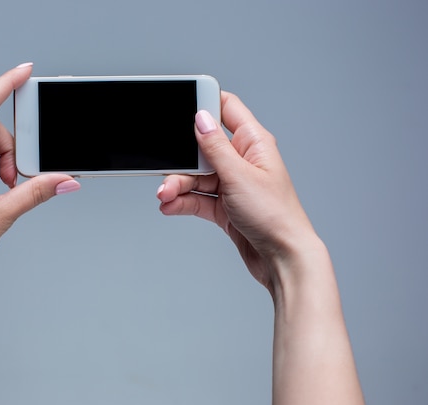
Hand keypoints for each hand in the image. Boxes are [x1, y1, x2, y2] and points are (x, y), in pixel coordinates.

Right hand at [157, 92, 315, 292]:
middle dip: (180, 161)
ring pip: (196, 177)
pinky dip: (182, 202)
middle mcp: (242, 161)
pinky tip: (170, 206)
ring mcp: (232, 184)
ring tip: (164, 197)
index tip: (180, 105)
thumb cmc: (274, 216)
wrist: (282, 258)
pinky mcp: (225, 207)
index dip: (204, 103)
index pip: (227, 109)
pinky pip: (197, 198)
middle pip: (201, 149)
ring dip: (177, 185)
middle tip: (165, 169)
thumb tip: (200, 118)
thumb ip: (215, 147)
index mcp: (253, 143)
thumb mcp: (238, 176)